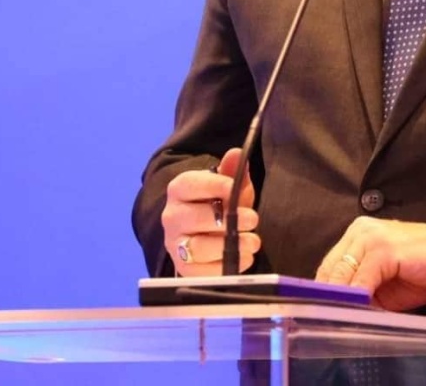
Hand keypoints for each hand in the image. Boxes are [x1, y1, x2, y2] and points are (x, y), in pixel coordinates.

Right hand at [161, 147, 260, 275]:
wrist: (204, 236)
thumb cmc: (219, 206)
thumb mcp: (228, 188)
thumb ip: (233, 172)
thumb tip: (237, 153)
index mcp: (179, 190)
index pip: (189, 184)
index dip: (214, 185)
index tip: (236, 189)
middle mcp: (172, 217)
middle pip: (194, 218)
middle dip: (228, 219)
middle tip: (253, 219)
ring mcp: (175, 245)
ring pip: (198, 247)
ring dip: (230, 245)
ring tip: (253, 242)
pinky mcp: (185, 270)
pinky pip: (203, 272)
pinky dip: (227, 267)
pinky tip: (245, 258)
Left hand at [315, 217, 425, 310]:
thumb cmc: (422, 270)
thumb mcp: (385, 283)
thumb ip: (361, 290)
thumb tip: (338, 311)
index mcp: (357, 236)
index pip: (329, 267)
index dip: (322, 291)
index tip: (317, 312)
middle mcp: (360, 232)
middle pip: (331, 269)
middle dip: (327, 297)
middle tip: (324, 319)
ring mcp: (372, 238)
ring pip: (342, 272)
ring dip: (339, 298)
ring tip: (338, 318)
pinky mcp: (385, 249)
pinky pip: (362, 278)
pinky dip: (357, 296)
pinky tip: (358, 309)